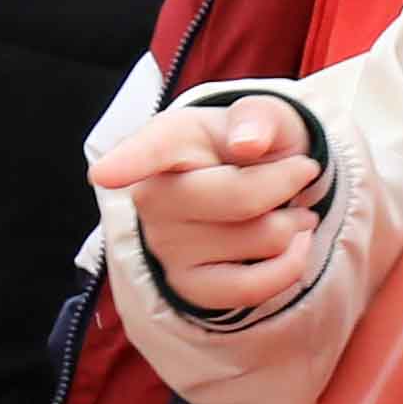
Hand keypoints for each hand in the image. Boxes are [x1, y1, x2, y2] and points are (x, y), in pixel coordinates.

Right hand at [92, 97, 326, 304]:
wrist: (259, 193)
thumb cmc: (251, 146)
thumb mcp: (263, 118)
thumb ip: (259, 116)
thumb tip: (248, 143)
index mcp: (167, 140)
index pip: (150, 150)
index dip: (128, 162)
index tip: (103, 174)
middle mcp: (153, 195)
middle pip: (240, 196)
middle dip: (287, 184)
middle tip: (299, 172)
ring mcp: (166, 246)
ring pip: (261, 239)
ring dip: (294, 224)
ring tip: (286, 211)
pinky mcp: (188, 287)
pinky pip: (255, 287)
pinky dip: (291, 265)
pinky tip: (292, 245)